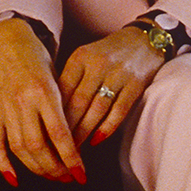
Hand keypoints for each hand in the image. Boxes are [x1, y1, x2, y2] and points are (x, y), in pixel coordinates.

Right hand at [0, 18, 86, 183]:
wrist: (5, 38)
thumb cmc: (35, 55)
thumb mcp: (55, 76)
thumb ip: (62, 106)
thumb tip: (73, 140)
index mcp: (44, 91)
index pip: (59, 134)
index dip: (71, 158)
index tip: (81, 174)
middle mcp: (23, 101)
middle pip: (38, 146)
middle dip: (55, 168)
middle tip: (68, 177)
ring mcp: (4, 107)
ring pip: (19, 148)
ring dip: (36, 168)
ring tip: (51, 176)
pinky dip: (4, 164)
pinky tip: (15, 179)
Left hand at [58, 26, 165, 147]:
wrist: (144, 40)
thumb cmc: (108, 53)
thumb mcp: (85, 57)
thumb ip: (70, 79)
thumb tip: (50, 112)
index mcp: (80, 56)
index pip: (62, 90)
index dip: (53, 114)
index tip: (45, 133)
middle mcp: (98, 64)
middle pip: (78, 102)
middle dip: (67, 128)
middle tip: (57, 148)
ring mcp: (118, 74)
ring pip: (97, 109)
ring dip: (84, 132)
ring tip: (74, 150)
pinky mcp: (136, 84)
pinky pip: (119, 110)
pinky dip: (107, 127)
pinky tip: (96, 140)